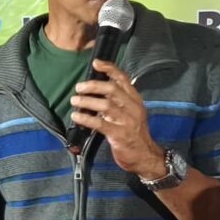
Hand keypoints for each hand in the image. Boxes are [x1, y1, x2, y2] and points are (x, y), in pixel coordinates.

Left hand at [70, 60, 168, 179]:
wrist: (145, 156)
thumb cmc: (133, 133)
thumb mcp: (129, 113)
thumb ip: (117, 102)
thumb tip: (96, 90)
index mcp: (135, 100)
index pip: (123, 79)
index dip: (109, 69)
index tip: (96, 63)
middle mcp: (133, 108)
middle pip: (112, 89)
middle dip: (93, 86)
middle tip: (79, 87)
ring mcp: (127, 121)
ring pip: (105, 105)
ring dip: (87, 101)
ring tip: (74, 101)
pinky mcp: (120, 135)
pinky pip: (100, 124)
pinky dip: (86, 118)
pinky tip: (76, 116)